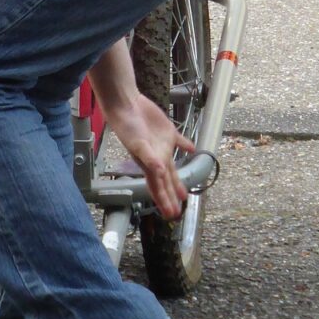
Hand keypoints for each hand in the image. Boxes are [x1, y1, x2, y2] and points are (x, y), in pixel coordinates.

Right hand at [108, 93, 193, 219]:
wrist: (126, 105)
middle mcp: (157, 158)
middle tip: (177, 211)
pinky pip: (179, 142)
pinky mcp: (167, 132)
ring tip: (183, 193)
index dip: (164, 201)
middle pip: (166, 182)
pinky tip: (192, 150)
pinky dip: (185, 147)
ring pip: (173, 168)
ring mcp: (162, 145)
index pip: (159, 187)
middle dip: (171, 197)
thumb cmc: (128, 126)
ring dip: (177, 181)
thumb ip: (149, 159)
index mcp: (150, 163)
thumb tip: (160, 173)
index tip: (171, 214)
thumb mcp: (138, 144)